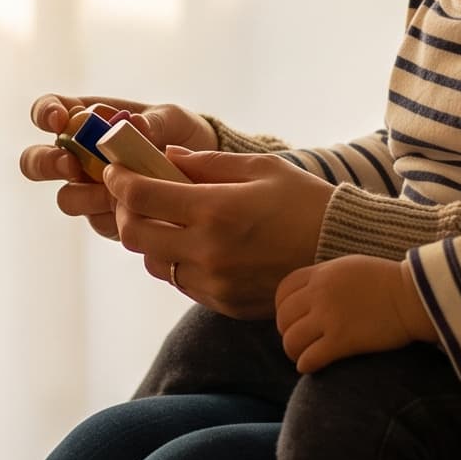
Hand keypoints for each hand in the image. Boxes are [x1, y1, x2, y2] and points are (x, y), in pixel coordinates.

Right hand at [17, 95, 217, 239]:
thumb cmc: (178, 133)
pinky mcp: (106, 217)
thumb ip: (153, 122)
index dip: (45, 114)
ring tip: (111, 191)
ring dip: (84, 195)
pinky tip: (135, 208)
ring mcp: (88, 190)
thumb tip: (135, 126)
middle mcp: (77, 156)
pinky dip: (114, 215)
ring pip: (65, 198)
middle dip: (46, 163)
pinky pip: (98, 221)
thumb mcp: (171, 119)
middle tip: (70, 164)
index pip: (47, 112)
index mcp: (83, 120)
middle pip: (35, 162)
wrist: (202, 171)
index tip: (60, 119)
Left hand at [104, 150, 335, 316]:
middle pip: (135, 234)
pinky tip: (194, 243)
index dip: (119, 180)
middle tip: (133, 194)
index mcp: (216, 210)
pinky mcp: (223, 304)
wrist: (344, 251)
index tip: (116, 170)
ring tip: (167, 219)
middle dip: (125, 210)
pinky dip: (177, 260)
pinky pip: (181, 282)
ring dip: (150, 238)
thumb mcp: (260, 168)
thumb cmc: (304, 201)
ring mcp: (215, 283)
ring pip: (154, 262)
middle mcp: (208, 251)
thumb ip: (206, 163)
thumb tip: (164, 156)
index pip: (142, 196)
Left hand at [274, 256, 435, 372]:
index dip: (282, 308)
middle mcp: (320, 293)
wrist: (416, 295)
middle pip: (284, 318)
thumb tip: (312, 293)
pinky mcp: (342, 340)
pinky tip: (312, 366)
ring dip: (294, 351)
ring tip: (304, 356)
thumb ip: (328, 278)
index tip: (291, 319)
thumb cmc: (390, 282)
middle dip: (287, 332)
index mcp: (322, 273)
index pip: (284, 292)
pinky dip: (306, 365)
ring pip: (291, 340)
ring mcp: (330, 317)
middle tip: (300, 342)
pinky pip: (309, 358)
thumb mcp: (351, 267)